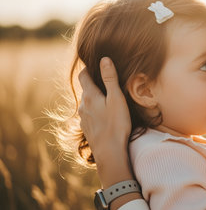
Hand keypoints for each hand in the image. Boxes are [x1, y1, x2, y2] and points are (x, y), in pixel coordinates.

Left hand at [78, 57, 132, 186]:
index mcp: (90, 95)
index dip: (88, 68)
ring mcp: (83, 118)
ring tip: (108, 100)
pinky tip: (106, 117)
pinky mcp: (87, 128)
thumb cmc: (116, 124)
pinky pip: (89, 115)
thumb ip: (110, 78)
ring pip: (87, 103)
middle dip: (94, 84)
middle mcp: (82, 105)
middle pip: (86, 89)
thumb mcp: (116, 98)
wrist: (109, 152)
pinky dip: (96, 111)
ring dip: (95, 99)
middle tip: (107, 82)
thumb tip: (104, 59)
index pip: (83, 75)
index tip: (95, 65)